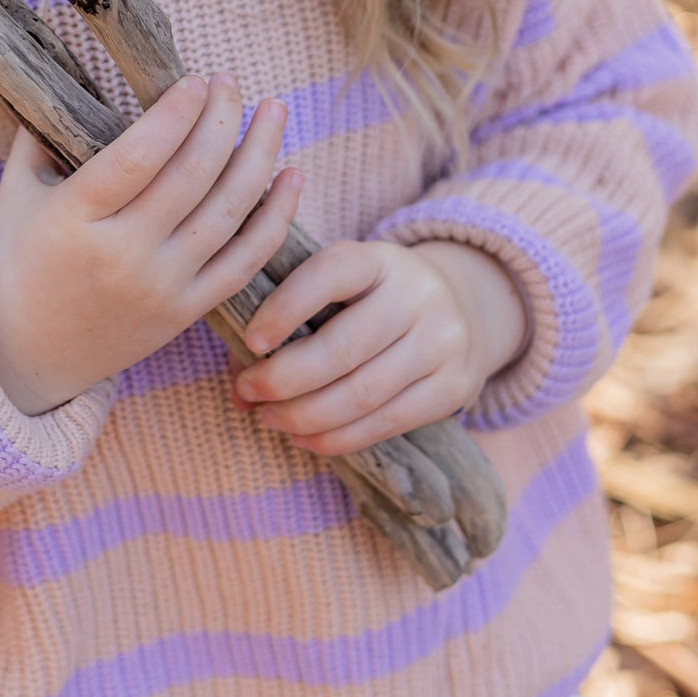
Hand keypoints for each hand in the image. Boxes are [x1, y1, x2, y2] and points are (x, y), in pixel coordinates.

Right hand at [0, 73, 302, 416]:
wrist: (26, 355)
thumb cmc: (19, 258)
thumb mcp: (15, 194)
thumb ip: (40, 133)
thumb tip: (65, 68)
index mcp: (74, 219)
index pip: (135, 159)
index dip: (173, 116)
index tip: (196, 80)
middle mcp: (121, 256)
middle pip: (189, 178)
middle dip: (220, 120)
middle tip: (230, 81)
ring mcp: (160, 287)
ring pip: (226, 214)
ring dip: (258, 156)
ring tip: (273, 110)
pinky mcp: (186, 312)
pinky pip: (244, 262)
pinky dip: (275, 218)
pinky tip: (291, 175)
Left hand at [229, 238, 528, 455]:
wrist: (461, 306)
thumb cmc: (373, 297)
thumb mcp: (343, 284)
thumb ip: (289, 315)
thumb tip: (236, 383)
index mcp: (379, 258)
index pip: (329, 274)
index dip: (284, 308)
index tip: (249, 341)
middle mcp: (416, 295)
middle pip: (342, 348)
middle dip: (284, 378)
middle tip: (247, 391)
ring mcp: (441, 343)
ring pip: (361, 393)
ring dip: (304, 415)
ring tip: (269, 418)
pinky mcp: (454, 388)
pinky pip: (386, 423)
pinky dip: (337, 438)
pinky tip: (304, 437)